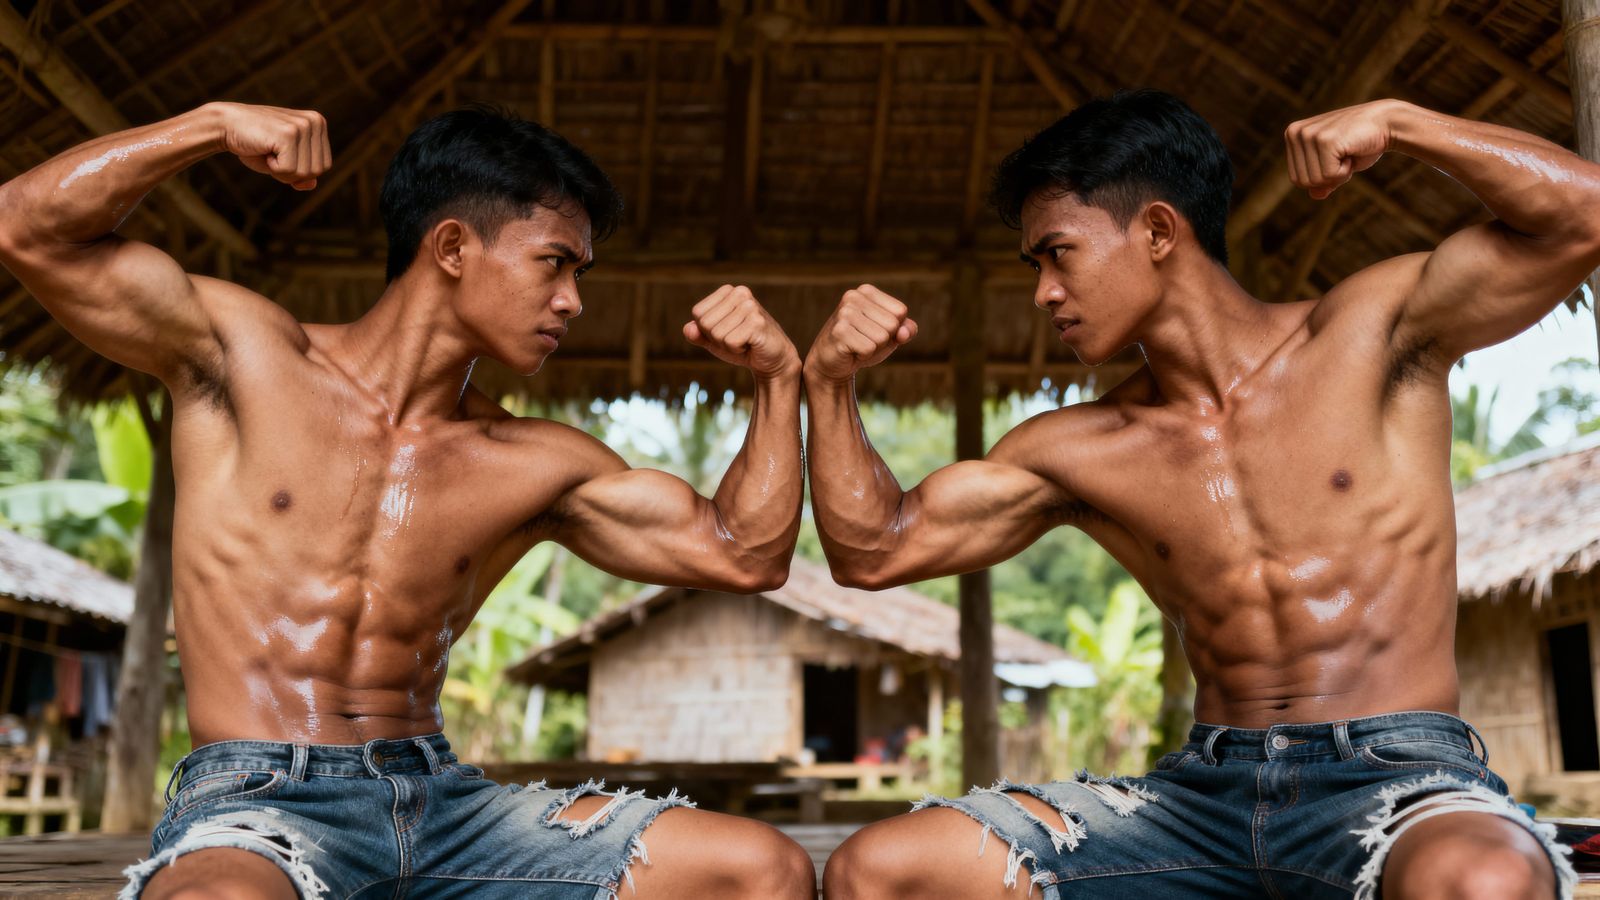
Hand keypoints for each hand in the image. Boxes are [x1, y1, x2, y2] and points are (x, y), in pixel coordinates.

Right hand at [209, 102, 331, 190]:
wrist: (226, 125)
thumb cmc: (255, 144)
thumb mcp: (283, 162)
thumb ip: (301, 173)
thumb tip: (312, 184)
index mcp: (318, 124)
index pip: (324, 166)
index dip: (300, 170)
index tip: (281, 154)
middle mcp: (315, 121)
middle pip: (317, 171)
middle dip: (292, 172)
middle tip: (273, 153)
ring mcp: (303, 126)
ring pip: (305, 173)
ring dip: (282, 171)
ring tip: (268, 150)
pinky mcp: (289, 134)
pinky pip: (289, 170)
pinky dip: (274, 168)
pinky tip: (264, 149)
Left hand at [683, 285, 799, 378]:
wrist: (772, 359)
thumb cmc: (743, 346)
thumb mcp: (715, 340)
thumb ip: (698, 334)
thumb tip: (688, 329)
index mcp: (728, 291)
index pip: (698, 313)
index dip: (707, 330)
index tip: (727, 332)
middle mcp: (740, 293)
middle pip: (705, 323)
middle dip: (718, 339)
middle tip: (738, 338)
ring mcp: (750, 306)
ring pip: (717, 334)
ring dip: (729, 345)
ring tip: (745, 341)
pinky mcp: (757, 322)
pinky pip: (730, 342)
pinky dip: (737, 350)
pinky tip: (751, 345)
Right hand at [804, 284, 916, 382]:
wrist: (830, 362)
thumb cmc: (862, 344)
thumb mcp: (889, 335)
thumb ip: (905, 330)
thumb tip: (903, 333)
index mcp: (866, 291)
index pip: (901, 311)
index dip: (894, 329)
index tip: (874, 331)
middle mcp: (853, 297)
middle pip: (893, 324)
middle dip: (883, 340)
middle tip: (864, 341)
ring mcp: (844, 313)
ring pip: (882, 337)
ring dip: (873, 349)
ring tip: (856, 346)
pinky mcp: (839, 331)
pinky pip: (869, 349)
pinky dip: (863, 356)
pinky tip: (850, 352)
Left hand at [1284, 100, 1403, 199]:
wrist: (1387, 122)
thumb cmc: (1360, 144)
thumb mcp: (1336, 164)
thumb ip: (1322, 180)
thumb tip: (1314, 195)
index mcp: (1292, 135)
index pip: (1297, 179)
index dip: (1321, 177)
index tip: (1336, 157)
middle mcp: (1295, 132)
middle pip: (1302, 182)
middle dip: (1328, 177)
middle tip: (1343, 155)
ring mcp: (1308, 135)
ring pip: (1314, 181)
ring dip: (1338, 174)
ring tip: (1347, 151)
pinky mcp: (1324, 141)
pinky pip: (1329, 176)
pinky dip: (1345, 171)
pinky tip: (1351, 150)